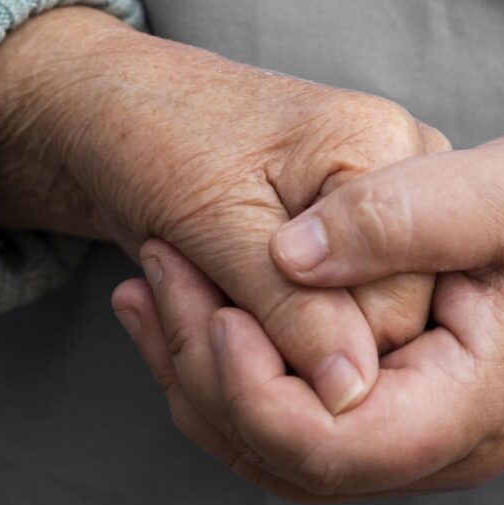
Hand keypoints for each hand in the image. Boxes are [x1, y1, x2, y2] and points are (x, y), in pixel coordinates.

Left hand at [0, 9, 444, 415]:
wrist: (104, 112)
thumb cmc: (150, 135)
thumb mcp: (216, 220)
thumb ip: (292, 305)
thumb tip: (350, 392)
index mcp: (390, 153)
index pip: (398, 307)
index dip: (315, 350)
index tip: (225, 327)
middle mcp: (397, 192)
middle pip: (377, 334)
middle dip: (278, 353)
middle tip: (186, 312)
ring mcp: (370, 231)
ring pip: (339, 348)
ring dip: (250, 354)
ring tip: (175, 298)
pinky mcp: (332, 263)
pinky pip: (310, 341)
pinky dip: (243, 347)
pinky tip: (187, 314)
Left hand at [116, 124, 503, 500]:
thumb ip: (397, 217)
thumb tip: (287, 251)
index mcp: (467, 413)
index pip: (328, 447)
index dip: (250, 388)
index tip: (211, 299)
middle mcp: (436, 452)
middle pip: (283, 459)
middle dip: (201, 372)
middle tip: (153, 270)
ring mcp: (415, 443)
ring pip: (274, 451)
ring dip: (199, 375)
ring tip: (147, 285)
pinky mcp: (395, 413)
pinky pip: (291, 424)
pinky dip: (231, 371)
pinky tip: (191, 302)